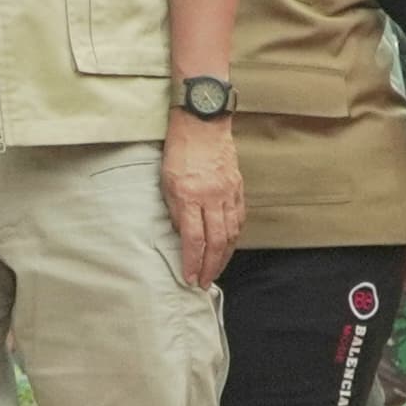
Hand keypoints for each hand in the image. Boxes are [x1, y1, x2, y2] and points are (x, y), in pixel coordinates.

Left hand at [163, 115, 243, 288]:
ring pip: (231, 233)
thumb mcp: (166, 181)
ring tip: (216, 270)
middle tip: (205, 283)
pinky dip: (234, 237)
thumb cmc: (179, 150)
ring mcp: (228, 192)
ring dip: (224, 256)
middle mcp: (212, 197)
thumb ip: (176, 210)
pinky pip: (239, 218)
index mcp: (190, 196)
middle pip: (216, 242)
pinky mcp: (238, 187)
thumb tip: (183, 235)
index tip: (189, 277)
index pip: (194, 239)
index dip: (193, 262)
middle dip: (211, 267)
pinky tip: (228, 247)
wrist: (202, 123)